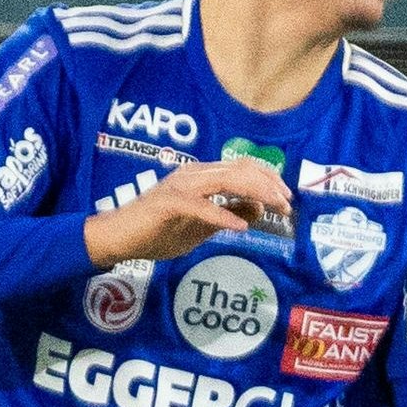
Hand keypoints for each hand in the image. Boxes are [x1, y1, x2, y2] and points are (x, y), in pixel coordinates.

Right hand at [82, 159, 290, 269]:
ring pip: (225, 180)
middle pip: (239, 170)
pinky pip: (200, 206)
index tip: (286, 197)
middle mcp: (193, 175)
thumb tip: (259, 208)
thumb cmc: (157, 232)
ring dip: (254, 192)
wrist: (119, 239)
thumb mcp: (203, 226)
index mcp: (202, 177)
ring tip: (274, 208)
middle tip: (287, 204)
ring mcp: (180, 187)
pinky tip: (240, 229)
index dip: (268, 178)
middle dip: (268, 185)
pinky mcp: (168, 204)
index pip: (242, 167)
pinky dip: (222, 216)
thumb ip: (229, 213)